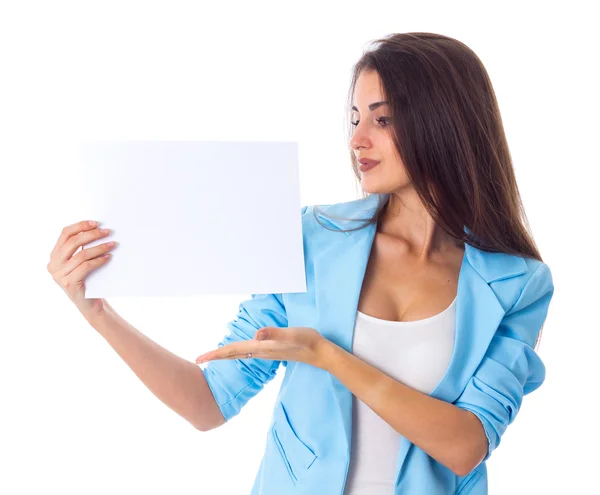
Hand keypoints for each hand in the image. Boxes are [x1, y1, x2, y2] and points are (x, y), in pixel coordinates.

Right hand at [47, 220, 116, 318]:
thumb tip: (98, 229)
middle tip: (107, 232)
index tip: (96, 223)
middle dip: (91, 235)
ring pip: (81, 255)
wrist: (91, 304)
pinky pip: (85, 267)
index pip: (65, 234)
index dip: (80, 226)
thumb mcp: (82, 262)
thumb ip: (82, 248)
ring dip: (99, 247)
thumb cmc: (89, 280)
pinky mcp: (69, 284)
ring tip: (112, 244)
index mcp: (54, 256)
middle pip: (72, 242)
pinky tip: (109, 257)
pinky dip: (98, 260)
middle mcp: (53, 265)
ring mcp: (59, 275)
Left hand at [196, 326, 330, 368]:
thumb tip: (256, 334)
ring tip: (212, 355)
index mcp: (261, 348)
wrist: (319, 353)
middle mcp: (260, 351)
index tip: (199, 359)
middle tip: (197, 359)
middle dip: (215, 356)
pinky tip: (236, 351)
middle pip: (232, 354)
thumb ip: (274, 334)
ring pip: (239, 353)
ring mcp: (265, 352)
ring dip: (224, 354)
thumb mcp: (291, 335)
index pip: (233, 351)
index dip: (215, 354)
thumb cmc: (307, 341)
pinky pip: (247, 352)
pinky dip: (236, 352)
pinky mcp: (270, 350)